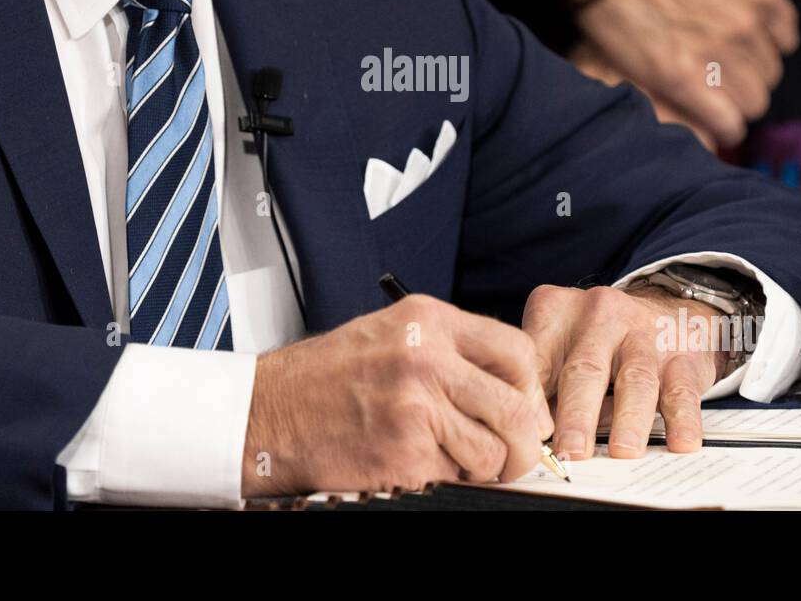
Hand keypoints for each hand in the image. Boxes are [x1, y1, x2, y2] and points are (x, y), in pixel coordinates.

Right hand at [242, 294, 552, 495]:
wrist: (270, 413)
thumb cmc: (327, 377)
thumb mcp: (392, 333)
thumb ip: (451, 350)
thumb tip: (513, 387)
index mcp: (427, 321)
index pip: (518, 350)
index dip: (530, 388)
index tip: (524, 407)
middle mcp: (427, 359)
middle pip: (518, 408)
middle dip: (522, 442)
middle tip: (510, 453)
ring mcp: (416, 408)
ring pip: (493, 453)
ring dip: (481, 467)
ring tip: (450, 458)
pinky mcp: (404, 455)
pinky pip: (455, 479)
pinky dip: (444, 480)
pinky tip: (414, 463)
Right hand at [518, 0, 800, 147]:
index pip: (784, 40)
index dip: (761, 44)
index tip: (737, 44)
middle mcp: (748, 26)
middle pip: (769, 72)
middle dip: (749, 72)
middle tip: (717, 67)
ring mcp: (716, 55)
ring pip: (752, 100)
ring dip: (737, 101)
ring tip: (712, 95)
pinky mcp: (680, 79)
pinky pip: (725, 121)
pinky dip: (725, 127)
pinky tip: (717, 125)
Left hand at [523, 283, 727, 460]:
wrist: (665, 307)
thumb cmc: (598, 339)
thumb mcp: (560, 343)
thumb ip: (543, 384)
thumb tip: (531, 439)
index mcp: (557, 311)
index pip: (536, 356)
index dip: (531, 397)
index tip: (529, 434)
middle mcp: (600, 316)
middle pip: (585, 369)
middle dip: (577, 414)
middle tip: (570, 450)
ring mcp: (644, 334)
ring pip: (636, 380)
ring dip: (628, 420)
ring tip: (622, 452)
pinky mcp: (683, 354)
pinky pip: (681, 389)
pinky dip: (682, 419)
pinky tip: (680, 444)